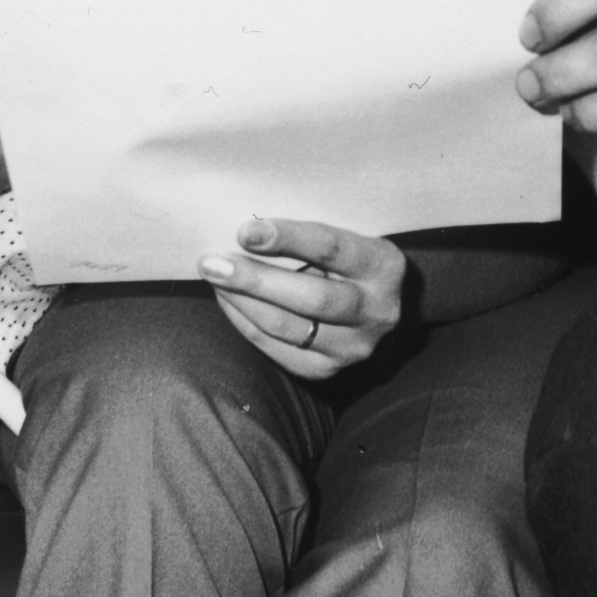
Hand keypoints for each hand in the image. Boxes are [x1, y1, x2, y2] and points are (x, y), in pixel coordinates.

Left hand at [200, 217, 406, 380]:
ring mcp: (353, 346)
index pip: (332, 250)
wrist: (374, 305)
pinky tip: (227, 299)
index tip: (245, 231)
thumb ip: (309, 232)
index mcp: (384, 266)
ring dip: (241, 301)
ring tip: (214, 276)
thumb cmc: (347, 257)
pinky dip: (244, 321)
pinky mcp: (326, 369)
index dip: (287, 239)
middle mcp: (377, 311)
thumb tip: (248, 226)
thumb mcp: (347, 235)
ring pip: (286, 327)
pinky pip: (274, 347)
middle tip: (213, 262)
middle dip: (255, 279)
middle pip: (310, 298)